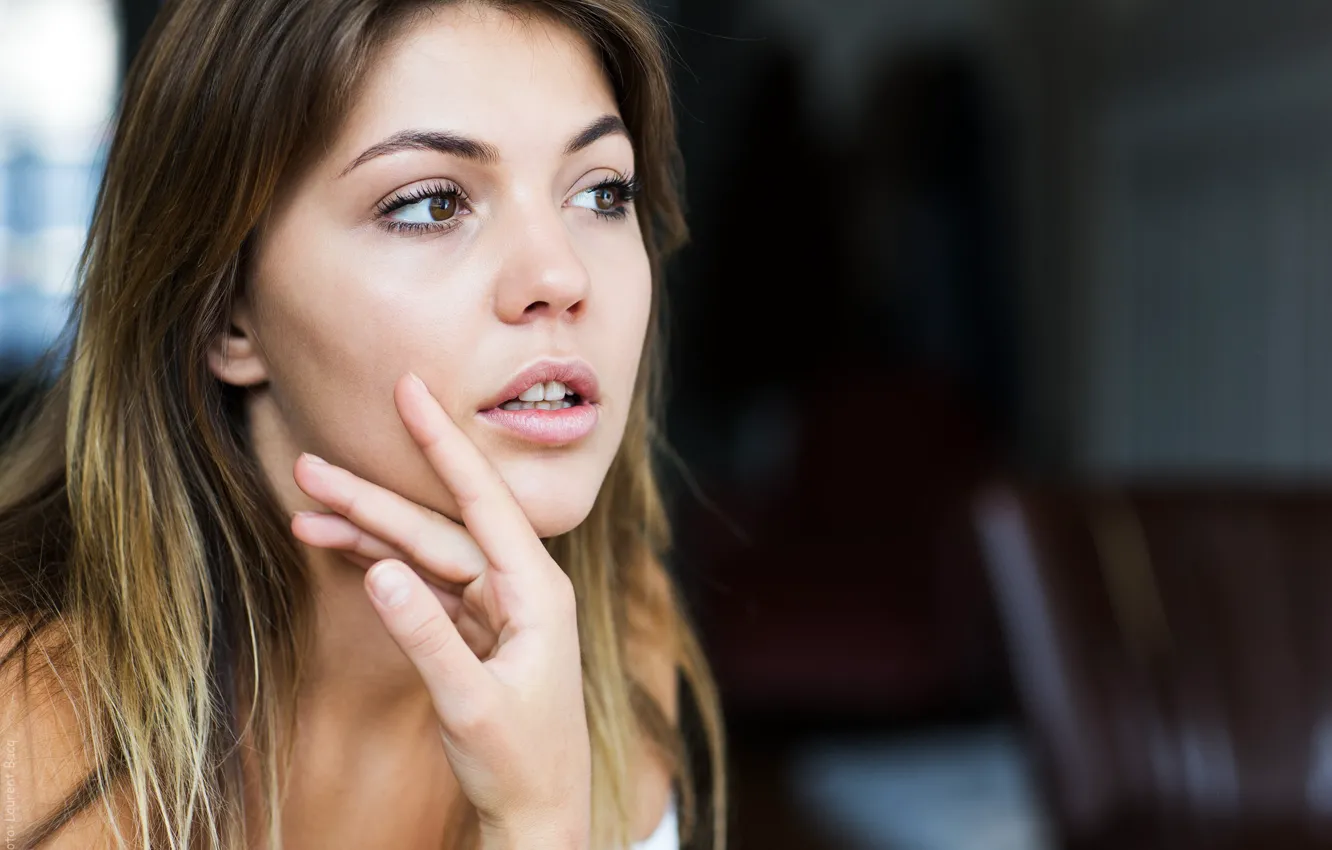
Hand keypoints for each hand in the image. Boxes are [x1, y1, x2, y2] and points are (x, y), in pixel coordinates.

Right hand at [289, 372, 591, 848]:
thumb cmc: (519, 762)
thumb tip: (378, 571)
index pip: (483, 500)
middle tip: (307, 467)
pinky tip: (340, 549)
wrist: (538, 814)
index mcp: (537, 590)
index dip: (442, 444)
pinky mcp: (476, 628)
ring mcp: (496, 606)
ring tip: (303, 508)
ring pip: (425, 553)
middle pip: (438, 526)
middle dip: (373, 499)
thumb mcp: (470, 703)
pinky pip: (425, 585)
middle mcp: (519, 587)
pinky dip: (383, 569)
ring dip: (369, 533)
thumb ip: (424, 637)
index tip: (410, 390)